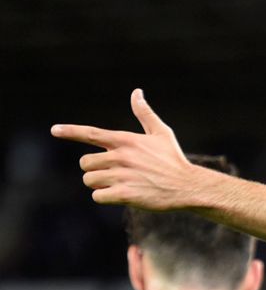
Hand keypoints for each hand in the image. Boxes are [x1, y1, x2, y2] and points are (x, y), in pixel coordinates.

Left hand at [51, 89, 199, 209]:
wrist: (188, 186)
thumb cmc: (174, 160)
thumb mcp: (162, 133)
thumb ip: (144, 114)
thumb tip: (136, 92)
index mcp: (125, 140)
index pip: (91, 133)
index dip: (70, 131)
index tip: (54, 130)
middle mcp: (121, 156)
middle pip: (85, 163)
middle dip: (94, 170)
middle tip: (110, 174)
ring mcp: (122, 176)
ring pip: (90, 180)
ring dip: (99, 185)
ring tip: (118, 185)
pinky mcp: (125, 194)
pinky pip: (98, 196)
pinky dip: (105, 197)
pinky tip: (120, 196)